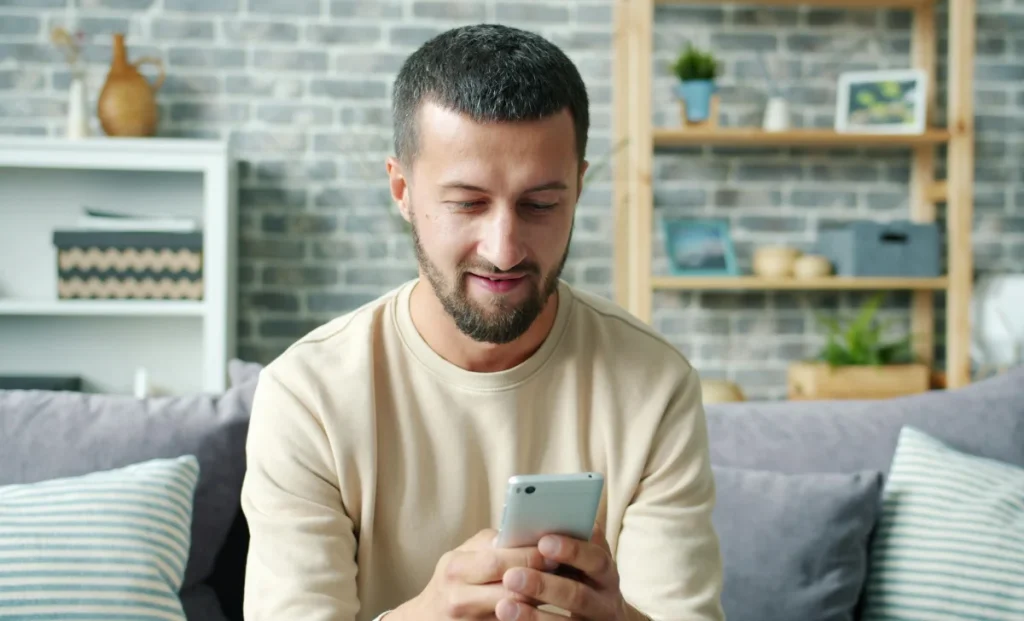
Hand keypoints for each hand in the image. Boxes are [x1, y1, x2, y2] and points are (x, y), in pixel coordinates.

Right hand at [389, 528, 556, 620]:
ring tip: (561, 586)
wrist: (427, 619)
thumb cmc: (452, 580)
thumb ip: (491, 543)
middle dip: (541, 578)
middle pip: (512, 591)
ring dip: (541, 600)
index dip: (530, 555)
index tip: (554, 548)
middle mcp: (459, 599)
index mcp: (456, 568)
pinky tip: (545, 606)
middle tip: (565, 567)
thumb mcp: (462, 555)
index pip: (498, 561)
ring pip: (517, 613)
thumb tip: (527, 532)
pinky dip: (531, 616)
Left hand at [496, 524, 644, 620]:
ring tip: (504, 606)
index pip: (595, 557)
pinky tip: (511, 618)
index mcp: (605, 570)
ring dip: (535, 614)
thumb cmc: (579, 577)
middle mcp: (606, 599)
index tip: (543, 542)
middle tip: (512, 576)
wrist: (600, 616)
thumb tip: (520, 533)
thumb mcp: (580, 561)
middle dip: (544, 585)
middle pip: (579, 594)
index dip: (572, 549)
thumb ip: (561, 546)